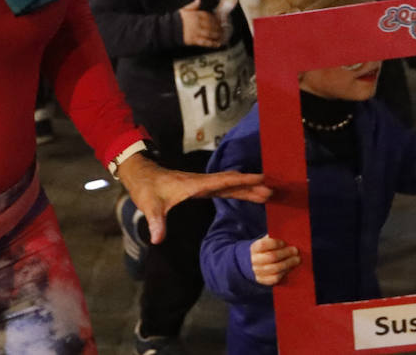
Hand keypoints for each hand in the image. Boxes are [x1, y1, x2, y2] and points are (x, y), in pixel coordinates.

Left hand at [115, 154, 269, 243]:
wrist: (142, 176)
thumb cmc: (147, 188)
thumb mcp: (150, 206)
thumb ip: (156, 222)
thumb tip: (157, 239)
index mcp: (196, 185)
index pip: (224, 181)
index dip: (243, 180)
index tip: (262, 178)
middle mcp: (202, 183)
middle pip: (232, 183)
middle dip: (252, 186)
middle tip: (272, 190)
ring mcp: (202, 185)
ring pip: (230, 186)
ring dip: (247, 188)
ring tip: (266, 192)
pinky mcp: (200, 188)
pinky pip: (224, 188)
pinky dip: (237, 190)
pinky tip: (245, 193)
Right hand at [179, 0, 223, 47]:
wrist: (169, 30)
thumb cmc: (176, 19)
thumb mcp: (184, 10)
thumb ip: (192, 5)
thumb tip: (199, 0)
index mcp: (195, 15)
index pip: (208, 16)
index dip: (215, 19)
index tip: (219, 21)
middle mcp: (197, 23)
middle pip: (211, 25)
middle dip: (218, 27)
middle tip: (223, 29)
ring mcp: (196, 32)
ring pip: (210, 33)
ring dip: (217, 35)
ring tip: (222, 36)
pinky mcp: (194, 40)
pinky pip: (205, 42)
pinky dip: (212, 43)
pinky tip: (217, 44)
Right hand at [249, 234, 300, 286]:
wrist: (254, 263)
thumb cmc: (265, 250)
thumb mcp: (266, 241)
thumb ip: (274, 239)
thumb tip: (288, 237)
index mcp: (254, 248)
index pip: (263, 245)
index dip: (275, 243)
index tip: (284, 243)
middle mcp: (254, 260)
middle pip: (271, 257)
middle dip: (285, 253)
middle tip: (296, 251)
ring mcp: (257, 271)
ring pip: (274, 269)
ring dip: (288, 264)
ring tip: (297, 260)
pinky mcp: (262, 280)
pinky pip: (274, 278)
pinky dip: (284, 273)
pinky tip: (290, 268)